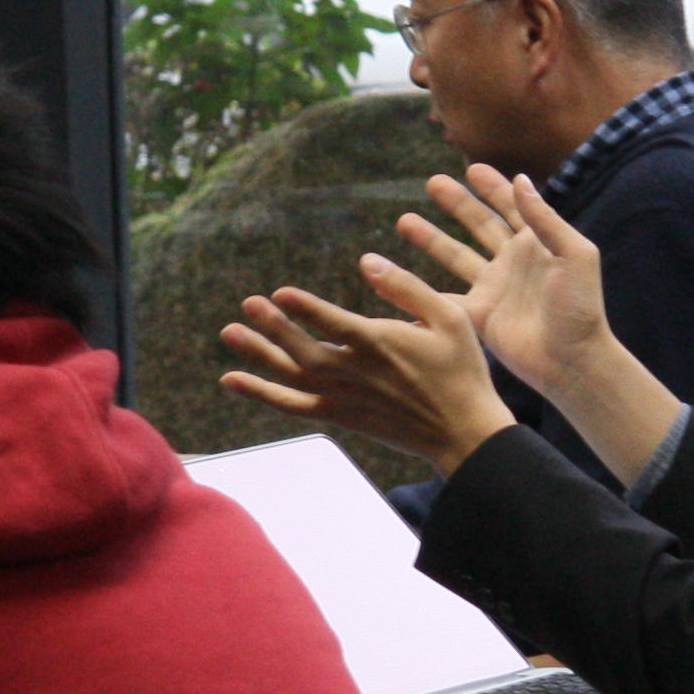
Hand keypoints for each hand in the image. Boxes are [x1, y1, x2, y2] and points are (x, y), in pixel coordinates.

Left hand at [217, 249, 519, 471]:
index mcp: (384, 347)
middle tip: (247, 304)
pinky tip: (232, 379)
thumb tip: (367, 261)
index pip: (337, 326)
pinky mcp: (341, 415)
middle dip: (274, 329)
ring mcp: (346, 397)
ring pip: (293, 377)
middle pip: (306, 353)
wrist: (463, 432)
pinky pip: (293, 405)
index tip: (281, 293)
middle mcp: (359, 374)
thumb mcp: (450, 318)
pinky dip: (262, 393)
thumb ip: (407, 287)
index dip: (308, 310)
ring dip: (259, 356)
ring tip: (229, 333)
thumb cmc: (462, 370)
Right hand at [395, 166, 610, 396]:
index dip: (493, 187)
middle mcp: (512, 262)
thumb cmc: (580, 307)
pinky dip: (423, 289)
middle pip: (480, 225)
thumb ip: (545, 218)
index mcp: (537, 244)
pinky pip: (445, 297)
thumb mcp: (573, 254)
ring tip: (404, 221)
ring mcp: (494, 288)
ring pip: (456, 256)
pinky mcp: (479, 315)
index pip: (512, 206)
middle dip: (457, 203)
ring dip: (432, 239)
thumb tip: (519, 180)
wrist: (572, 359)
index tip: (472, 168)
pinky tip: (399, 276)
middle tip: (432, 182)